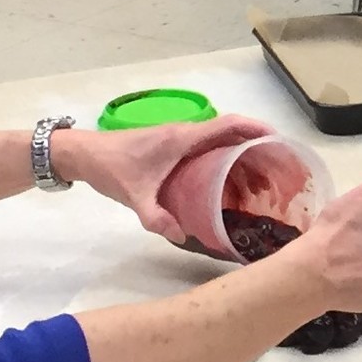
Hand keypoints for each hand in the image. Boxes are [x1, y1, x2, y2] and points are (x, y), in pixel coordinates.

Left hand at [56, 116, 274, 238]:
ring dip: (242, 154)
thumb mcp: (134, 196)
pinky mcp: (174, 145)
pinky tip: (228, 182)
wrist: (83, 154)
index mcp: (183, 138)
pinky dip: (226, 157)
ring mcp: (181, 138)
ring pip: (221, 139)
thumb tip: (181, 237)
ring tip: (259, 182)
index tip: (279, 142)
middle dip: (257, 147)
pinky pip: (209, 146)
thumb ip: (156, 218)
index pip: (229, 124)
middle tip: (276, 172)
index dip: (257, 128)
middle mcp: (186, 133)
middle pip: (232, 131)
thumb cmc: (111, 168)